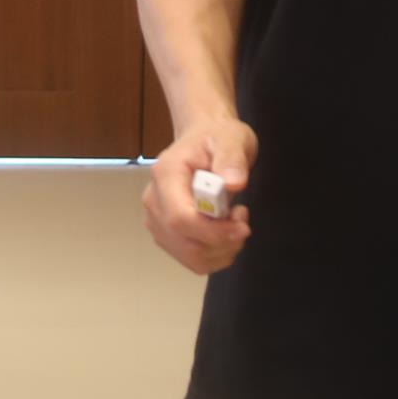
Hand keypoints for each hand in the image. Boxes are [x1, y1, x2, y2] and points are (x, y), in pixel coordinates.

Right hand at [144, 117, 256, 274]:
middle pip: (184, 243)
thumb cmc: (216, 138)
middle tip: (243, 220)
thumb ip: (232, 159)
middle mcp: (154, 200)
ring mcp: (156, 220)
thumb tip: (233, 183)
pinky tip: (225, 233)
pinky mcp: (165, 234)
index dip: (212, 232)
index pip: (179, 218)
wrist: (203, 140)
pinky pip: (191, 259)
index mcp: (165, 174)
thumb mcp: (231, 139)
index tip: (242, 226)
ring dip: (221, 250)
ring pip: (189, 257)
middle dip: (222, 242)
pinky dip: (215, 255)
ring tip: (235, 223)